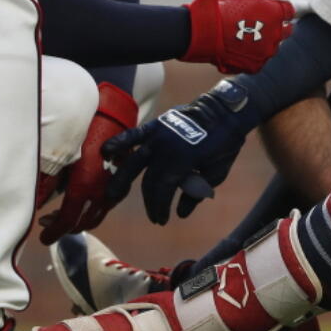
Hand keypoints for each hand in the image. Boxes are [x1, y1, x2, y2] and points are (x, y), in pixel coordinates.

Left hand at [39, 83, 138, 244]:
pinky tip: (83, 201)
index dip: (53, 234)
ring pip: (96, 217)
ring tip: (64, 213)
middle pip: (82, 223)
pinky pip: (106, 206)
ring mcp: (114, 190)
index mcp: (84, 188)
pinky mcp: (121, 184)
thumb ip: (47, 184)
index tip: (42, 238)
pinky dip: (92, 210)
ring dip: (79, 220)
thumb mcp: (62, 159)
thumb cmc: (84, 134)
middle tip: (48, 222)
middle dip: (64, 228)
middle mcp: (101, 193)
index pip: (66, 222)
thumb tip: (34, 204)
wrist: (113, 118)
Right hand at [102, 80, 254, 224]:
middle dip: (150, 201)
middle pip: (149, 181)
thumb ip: (196, 193)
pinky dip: (119, 143)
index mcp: (182, 160)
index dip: (159, 207)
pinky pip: (133, 135)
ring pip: (134, 161)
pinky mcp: (155, 125)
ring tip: (112, 195)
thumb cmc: (225, 143)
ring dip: (122, 179)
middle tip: (153, 215)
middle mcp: (166, 148)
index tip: (162, 220)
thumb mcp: (217, 173)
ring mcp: (158, 135)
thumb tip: (180, 213)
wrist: (225, 110)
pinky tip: (105, 152)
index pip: (162, 190)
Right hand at [183, 0, 294, 73]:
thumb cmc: (223, 7)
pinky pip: (259, 60)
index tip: (276, 10)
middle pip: (286, 31)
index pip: (290, 11)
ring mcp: (266, 52)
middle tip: (263, 24)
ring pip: (272, 47)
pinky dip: (252, 55)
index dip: (282, 10)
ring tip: (247, 37)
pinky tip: (240, 48)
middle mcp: (275, 34)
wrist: (206, 31)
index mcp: (276, 13)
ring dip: (265, 42)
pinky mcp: (256, 66)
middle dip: (278, 27)